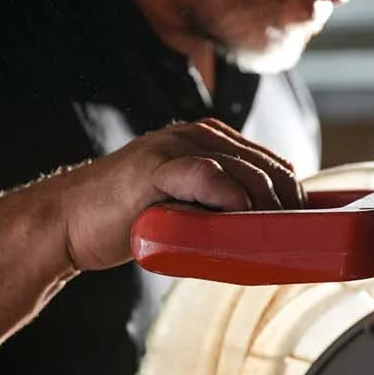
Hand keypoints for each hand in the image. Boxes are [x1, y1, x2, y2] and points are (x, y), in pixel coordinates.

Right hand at [53, 119, 304, 271]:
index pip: (270, 162)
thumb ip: (218, 208)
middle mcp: (195, 135)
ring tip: (276, 237)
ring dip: (268, 205)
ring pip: (244, 169)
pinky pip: (207, 175)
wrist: (68, 222)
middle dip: (289, 204)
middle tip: (297, 239)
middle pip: (265, 166)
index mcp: (207, 140)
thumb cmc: (128, 219)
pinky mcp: (155, 166)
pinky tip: (242, 218)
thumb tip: (266, 235)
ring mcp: (174, 146)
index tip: (305, 228)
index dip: (294, 195)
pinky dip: (231, 197)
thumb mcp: (185, 207)